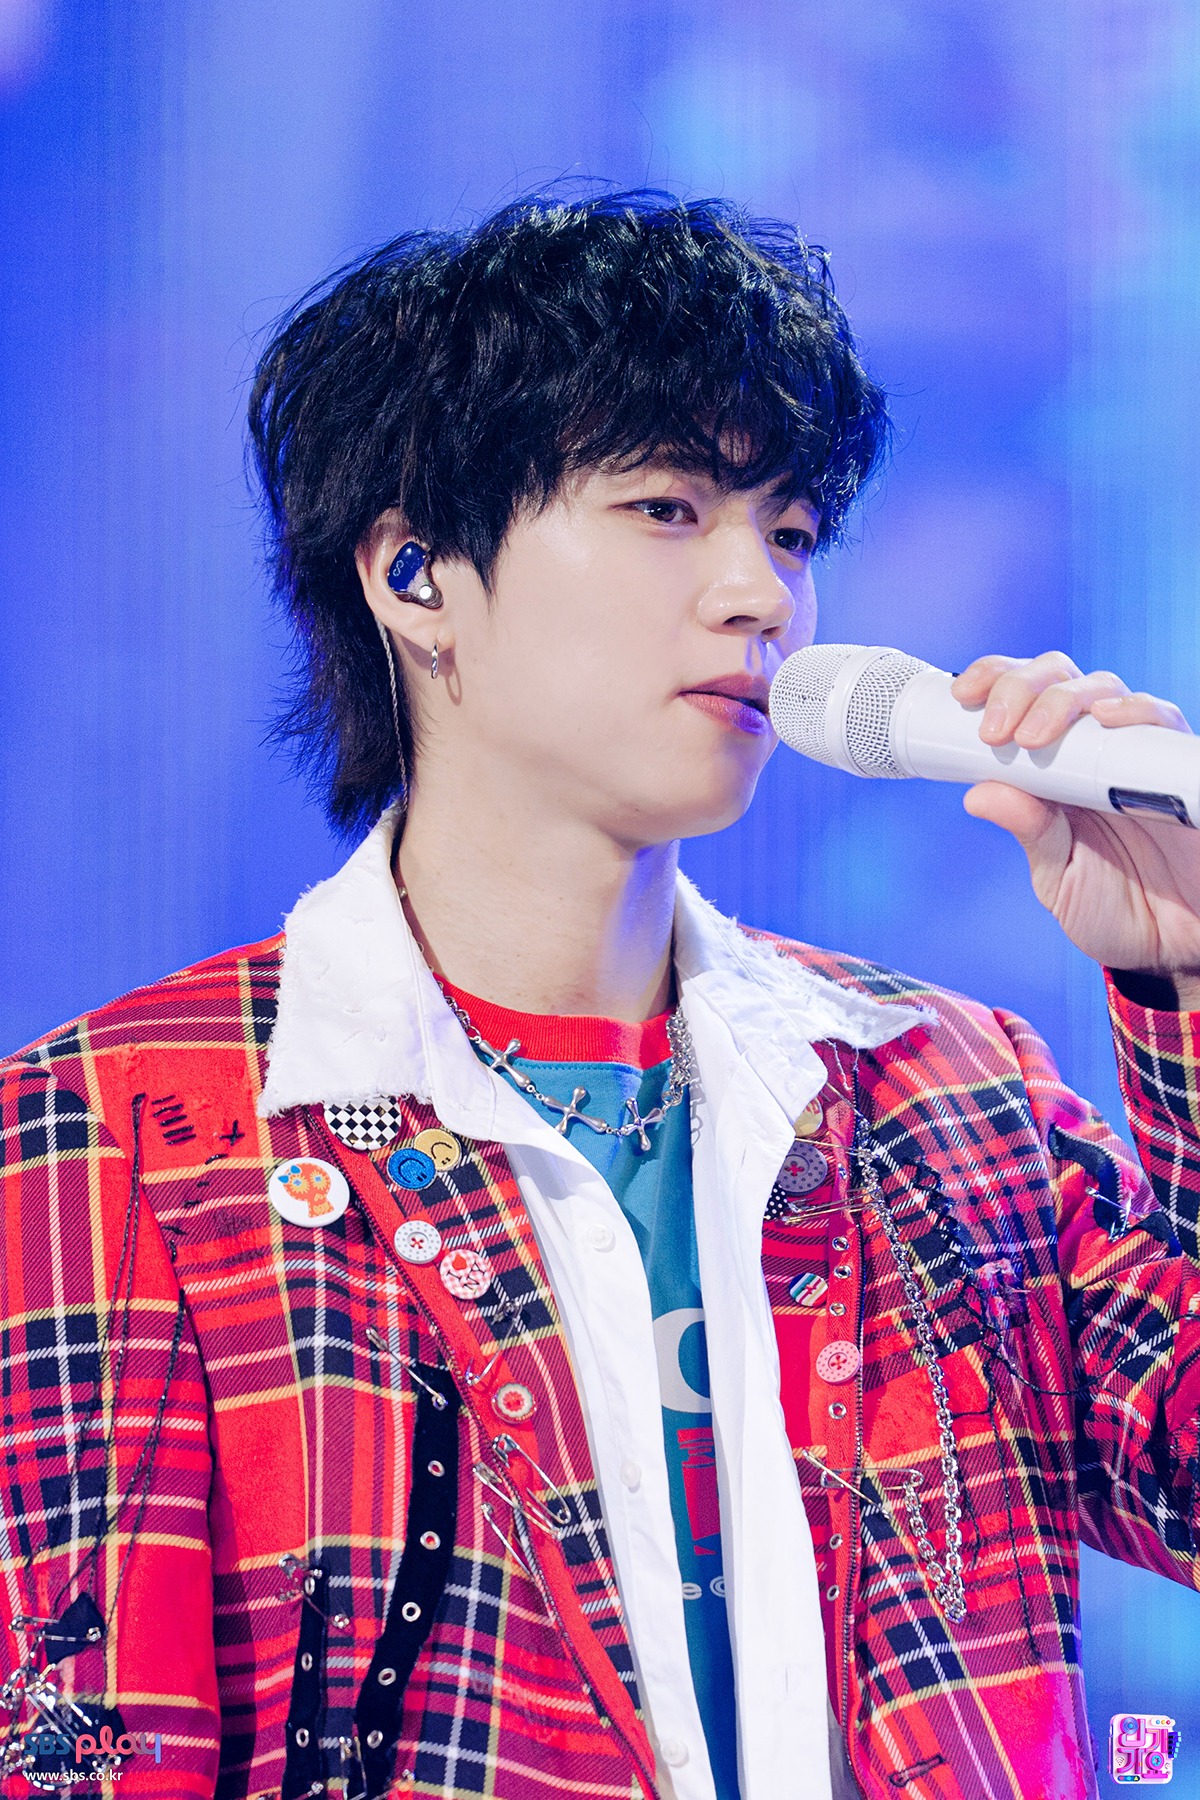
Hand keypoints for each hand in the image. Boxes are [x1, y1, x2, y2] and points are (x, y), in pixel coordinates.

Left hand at [951, 652, 1199, 1007]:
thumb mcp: (1057, 876)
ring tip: (1035, 735)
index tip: (961, 695)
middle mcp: (1094, 749)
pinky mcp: (1178, 766)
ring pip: (1104, 689)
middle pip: (1058, 680)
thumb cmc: (1113, 907)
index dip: (992, 681)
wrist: (1174, 943)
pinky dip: (1137, 710)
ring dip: (1064, 700)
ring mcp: (1137, 753)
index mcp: (1053, 767)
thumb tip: (977, 794)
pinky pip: (1164, 721)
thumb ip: (1030, 833)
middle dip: (1019, 688)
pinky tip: (1109, 718)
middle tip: (996, 730)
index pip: (1020, 700)